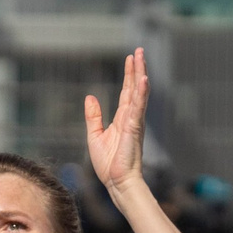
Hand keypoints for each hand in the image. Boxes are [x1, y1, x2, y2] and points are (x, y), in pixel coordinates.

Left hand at [83, 48, 149, 191]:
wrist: (116, 182)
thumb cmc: (108, 164)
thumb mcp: (95, 136)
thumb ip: (93, 116)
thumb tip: (90, 97)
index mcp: (123, 119)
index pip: (127, 92)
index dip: (129, 75)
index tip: (131, 59)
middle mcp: (131, 118)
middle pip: (135, 88)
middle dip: (137, 68)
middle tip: (139, 50)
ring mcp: (134, 122)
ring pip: (138, 93)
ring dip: (140, 74)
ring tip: (140, 57)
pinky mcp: (134, 128)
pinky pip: (138, 107)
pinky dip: (141, 93)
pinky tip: (143, 79)